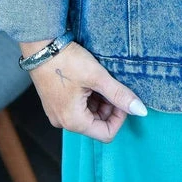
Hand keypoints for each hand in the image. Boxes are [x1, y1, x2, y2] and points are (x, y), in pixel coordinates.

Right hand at [19, 39, 147, 142]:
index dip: (119, 117)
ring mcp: (58, 113)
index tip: (122, 97)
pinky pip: (78, 107)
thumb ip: (119, 95)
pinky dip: (88, 97)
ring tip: (101, 80)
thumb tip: (140, 110)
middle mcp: (63, 122)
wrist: (41, 47)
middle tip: (112, 85)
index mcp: (73, 121)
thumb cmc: (67, 62)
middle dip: (109, 108)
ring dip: (100, 101)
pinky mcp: (56, 102)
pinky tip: (90, 80)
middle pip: (97, 124)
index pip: (106, 134)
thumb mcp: (97, 77)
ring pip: (88, 115)